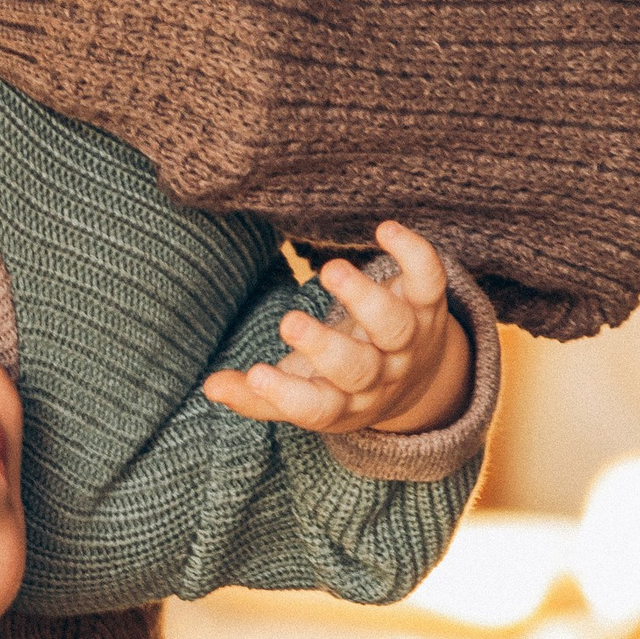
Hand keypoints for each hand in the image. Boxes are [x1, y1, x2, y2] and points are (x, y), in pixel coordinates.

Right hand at [204, 222, 470, 435]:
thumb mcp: (303, 392)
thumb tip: (210, 388)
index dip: (287, 396)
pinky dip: (414, 254)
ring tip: (330, 270)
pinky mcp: (428, 305)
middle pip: (358, 369)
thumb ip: (258, 395)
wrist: (419, 378)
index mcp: (343, 402)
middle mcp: (379, 375)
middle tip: (289, 322)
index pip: (317, 409)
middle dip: (325, 347)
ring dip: (364, 298)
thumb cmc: (340, 381)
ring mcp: (407, 341)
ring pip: (395, 326)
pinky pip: (429, 280)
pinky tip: (385, 229)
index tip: (256, 374)